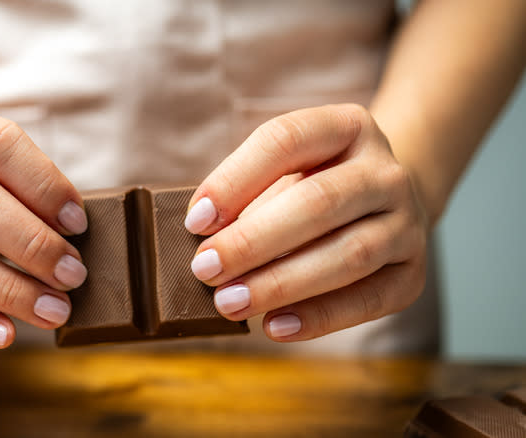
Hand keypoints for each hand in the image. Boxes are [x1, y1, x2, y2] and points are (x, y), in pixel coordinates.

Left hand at [184, 104, 428, 340]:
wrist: (385, 206)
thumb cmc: (313, 187)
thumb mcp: (284, 170)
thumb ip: (246, 195)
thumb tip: (201, 236)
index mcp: (347, 127)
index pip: (286, 140)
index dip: (235, 180)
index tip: (195, 220)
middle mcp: (386, 172)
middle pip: (319, 202)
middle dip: (253, 240)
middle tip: (205, 268)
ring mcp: (407, 223)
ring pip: (349, 253)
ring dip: (281, 283)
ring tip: (230, 302)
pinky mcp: (412, 274)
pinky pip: (369, 300)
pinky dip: (319, 317)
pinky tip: (273, 326)